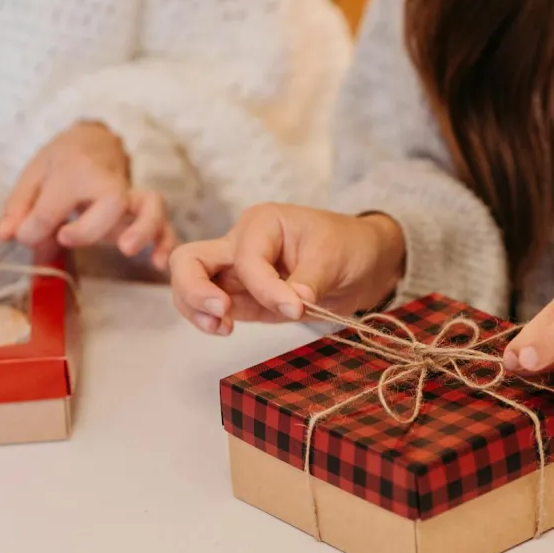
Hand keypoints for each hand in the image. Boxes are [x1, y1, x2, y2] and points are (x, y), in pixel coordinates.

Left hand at [0, 121, 176, 269]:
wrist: (95, 140)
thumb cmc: (62, 161)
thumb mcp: (33, 175)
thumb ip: (19, 206)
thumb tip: (6, 234)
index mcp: (74, 169)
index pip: (54, 205)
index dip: (34, 227)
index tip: (23, 234)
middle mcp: (108, 181)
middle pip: (111, 201)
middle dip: (89, 227)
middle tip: (65, 237)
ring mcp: (131, 197)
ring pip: (150, 205)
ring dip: (143, 229)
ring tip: (128, 250)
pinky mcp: (144, 211)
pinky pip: (165, 224)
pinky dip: (166, 243)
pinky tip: (159, 264)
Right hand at [168, 203, 406, 334]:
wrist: (363, 264)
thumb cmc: (348, 246)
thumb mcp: (335, 255)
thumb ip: (310, 278)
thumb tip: (292, 303)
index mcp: (262, 223)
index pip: (246, 258)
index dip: (266, 287)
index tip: (296, 308)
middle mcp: (239, 244)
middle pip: (190, 260)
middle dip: (194, 288)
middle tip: (221, 312)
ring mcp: (236, 272)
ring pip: (190, 285)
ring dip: (195, 308)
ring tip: (221, 328)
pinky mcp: (242, 298)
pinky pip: (210, 307)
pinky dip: (207, 319)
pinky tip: (224, 329)